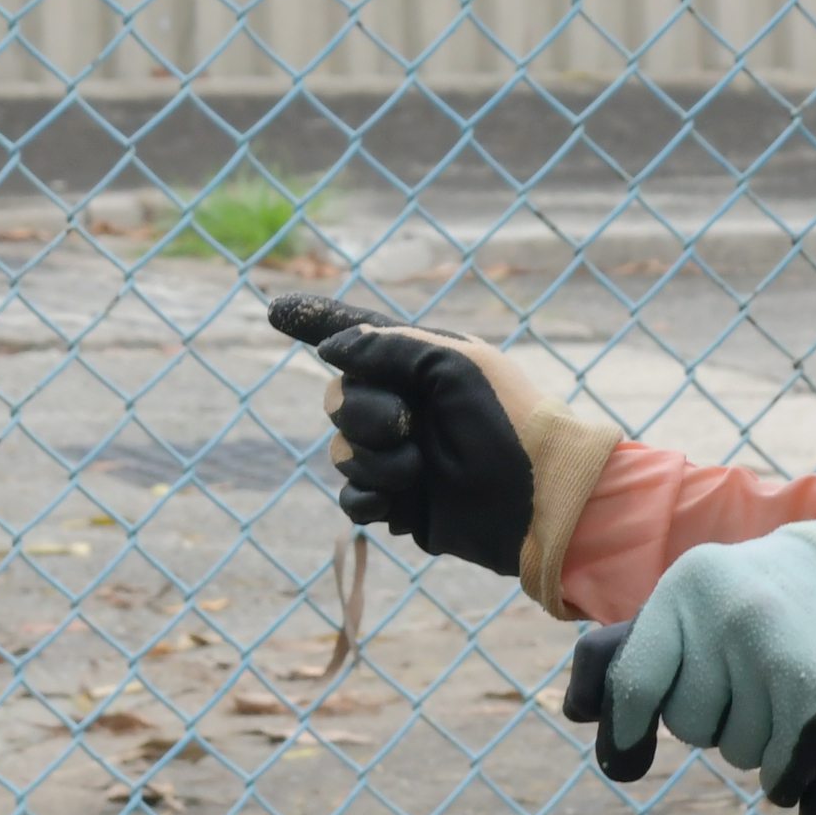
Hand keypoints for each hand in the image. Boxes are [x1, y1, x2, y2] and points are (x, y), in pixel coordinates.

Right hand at [266, 292, 614, 604]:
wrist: (540, 499)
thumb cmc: (508, 421)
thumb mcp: (456, 365)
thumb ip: (390, 347)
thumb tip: (330, 351)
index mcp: (419, 364)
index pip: (356, 337)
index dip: (314, 322)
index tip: (275, 310)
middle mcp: (403, 405)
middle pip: (337, 400)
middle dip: (364, 414)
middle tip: (408, 424)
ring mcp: (398, 455)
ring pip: (341, 453)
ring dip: (376, 462)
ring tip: (420, 470)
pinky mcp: (399, 503)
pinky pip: (352, 499)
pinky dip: (371, 498)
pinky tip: (403, 504)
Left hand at [581, 499, 815, 801]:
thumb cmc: (779, 596)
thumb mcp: (707, 592)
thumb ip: (650, 645)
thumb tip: (578, 709)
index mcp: (688, 586)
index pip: (634, 683)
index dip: (628, 729)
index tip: (629, 755)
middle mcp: (728, 615)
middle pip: (691, 726)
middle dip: (718, 719)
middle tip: (756, 680)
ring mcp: (775, 655)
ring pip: (736, 752)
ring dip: (760, 740)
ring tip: (792, 690)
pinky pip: (778, 772)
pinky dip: (790, 771)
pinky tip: (810, 735)